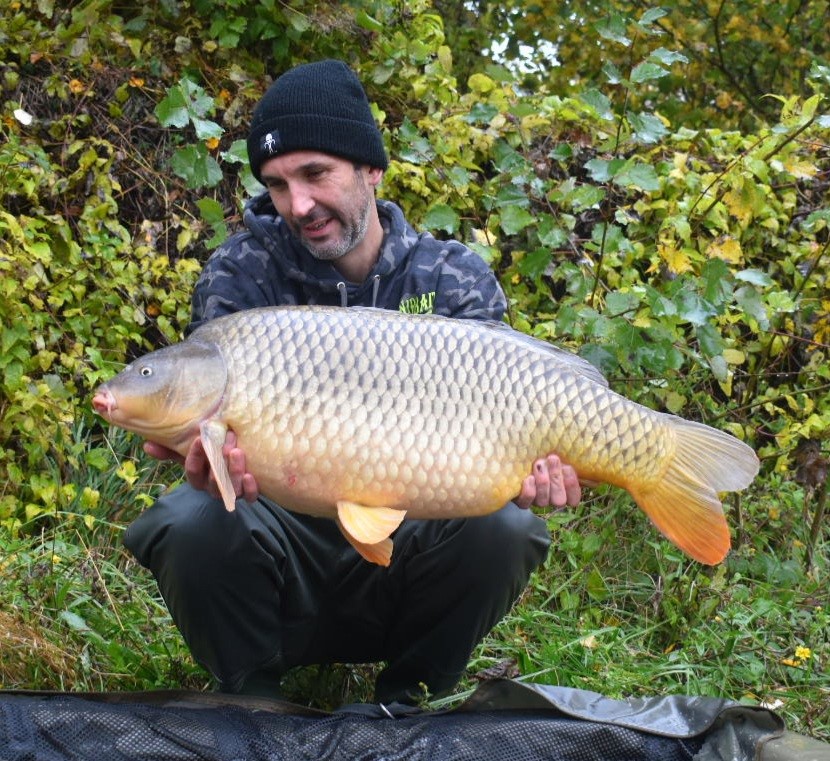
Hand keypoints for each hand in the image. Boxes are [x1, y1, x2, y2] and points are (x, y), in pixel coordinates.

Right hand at [144, 431, 258, 502]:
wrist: (241, 459)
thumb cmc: (211, 457)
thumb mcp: (192, 452)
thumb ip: (172, 450)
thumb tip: (147, 444)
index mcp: (199, 479)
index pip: (192, 471)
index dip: (195, 457)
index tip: (199, 439)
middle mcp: (214, 488)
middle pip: (213, 482)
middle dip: (218, 465)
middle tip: (226, 446)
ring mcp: (232, 492)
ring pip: (232, 489)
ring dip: (234, 472)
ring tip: (238, 452)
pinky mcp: (249, 494)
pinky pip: (249, 497)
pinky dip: (250, 488)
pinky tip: (250, 475)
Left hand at [515, 453, 580, 509]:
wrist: (516, 451)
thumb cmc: (540, 450)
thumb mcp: (553, 450)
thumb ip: (565, 456)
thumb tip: (571, 453)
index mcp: (564, 488)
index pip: (574, 498)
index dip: (572, 485)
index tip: (567, 467)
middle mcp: (551, 498)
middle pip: (559, 500)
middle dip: (557, 479)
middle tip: (552, 460)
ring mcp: (536, 501)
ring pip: (543, 501)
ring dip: (543, 482)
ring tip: (539, 464)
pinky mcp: (521, 500)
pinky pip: (526, 502)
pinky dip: (529, 491)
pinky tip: (529, 478)